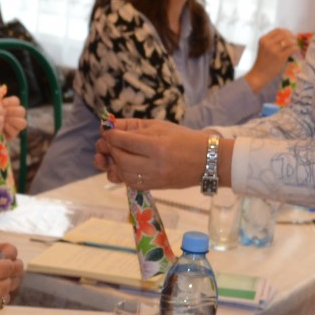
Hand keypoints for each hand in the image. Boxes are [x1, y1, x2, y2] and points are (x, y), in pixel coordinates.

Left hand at [0, 95, 28, 140]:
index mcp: (10, 108)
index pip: (16, 101)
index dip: (10, 101)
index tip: (2, 104)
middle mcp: (15, 117)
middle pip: (22, 111)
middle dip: (12, 111)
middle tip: (3, 113)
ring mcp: (15, 127)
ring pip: (23, 122)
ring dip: (12, 120)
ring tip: (3, 121)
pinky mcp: (11, 136)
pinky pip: (14, 132)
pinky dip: (8, 130)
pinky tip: (0, 129)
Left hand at [96, 118, 213, 190]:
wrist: (207, 160)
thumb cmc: (185, 139)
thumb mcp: (161, 126)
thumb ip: (134, 126)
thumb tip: (111, 126)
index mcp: (158, 146)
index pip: (125, 141)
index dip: (111, 135)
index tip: (107, 130)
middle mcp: (155, 165)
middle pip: (121, 159)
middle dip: (110, 149)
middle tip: (109, 142)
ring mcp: (155, 179)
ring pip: (123, 174)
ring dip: (114, 163)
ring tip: (116, 153)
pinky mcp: (155, 187)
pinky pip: (131, 183)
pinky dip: (122, 174)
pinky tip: (124, 166)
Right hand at [244, 28, 299, 90]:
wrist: (259, 74)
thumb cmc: (263, 61)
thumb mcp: (264, 48)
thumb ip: (272, 41)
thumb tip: (288, 36)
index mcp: (264, 39)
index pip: (278, 30)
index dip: (287, 31)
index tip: (291, 35)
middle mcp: (268, 43)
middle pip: (284, 34)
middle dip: (292, 36)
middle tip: (296, 40)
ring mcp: (274, 50)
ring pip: (289, 41)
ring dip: (295, 42)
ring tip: (296, 45)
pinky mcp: (280, 57)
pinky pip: (292, 49)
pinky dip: (296, 48)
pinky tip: (296, 50)